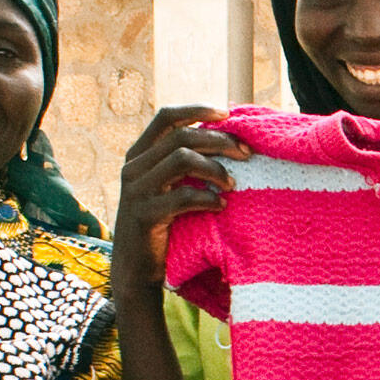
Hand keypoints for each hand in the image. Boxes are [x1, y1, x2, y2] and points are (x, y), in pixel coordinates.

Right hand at [113, 104, 244, 304]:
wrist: (136, 270)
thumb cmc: (161, 225)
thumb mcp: (165, 187)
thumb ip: (181, 163)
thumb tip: (224, 138)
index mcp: (139, 155)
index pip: (166, 117)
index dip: (197, 109)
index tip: (227, 113)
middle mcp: (133, 168)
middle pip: (182, 136)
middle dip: (220, 141)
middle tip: (246, 154)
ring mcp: (136, 191)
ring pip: (182, 159)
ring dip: (215, 169)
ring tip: (233, 185)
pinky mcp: (145, 215)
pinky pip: (182, 196)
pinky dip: (207, 198)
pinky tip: (220, 206)